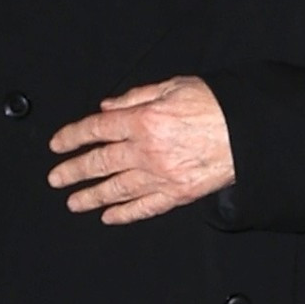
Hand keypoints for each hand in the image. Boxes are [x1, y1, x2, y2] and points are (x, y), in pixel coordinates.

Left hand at [47, 76, 234, 223]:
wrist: (248, 133)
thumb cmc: (214, 105)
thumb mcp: (173, 86)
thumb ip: (136, 97)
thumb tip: (107, 107)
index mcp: (143, 121)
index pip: (97, 129)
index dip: (73, 136)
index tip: (57, 144)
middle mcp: (146, 151)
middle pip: (100, 163)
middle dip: (74, 171)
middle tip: (56, 179)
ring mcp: (160, 176)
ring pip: (117, 189)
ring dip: (92, 196)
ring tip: (73, 202)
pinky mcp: (177, 194)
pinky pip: (144, 207)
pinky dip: (125, 213)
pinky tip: (109, 217)